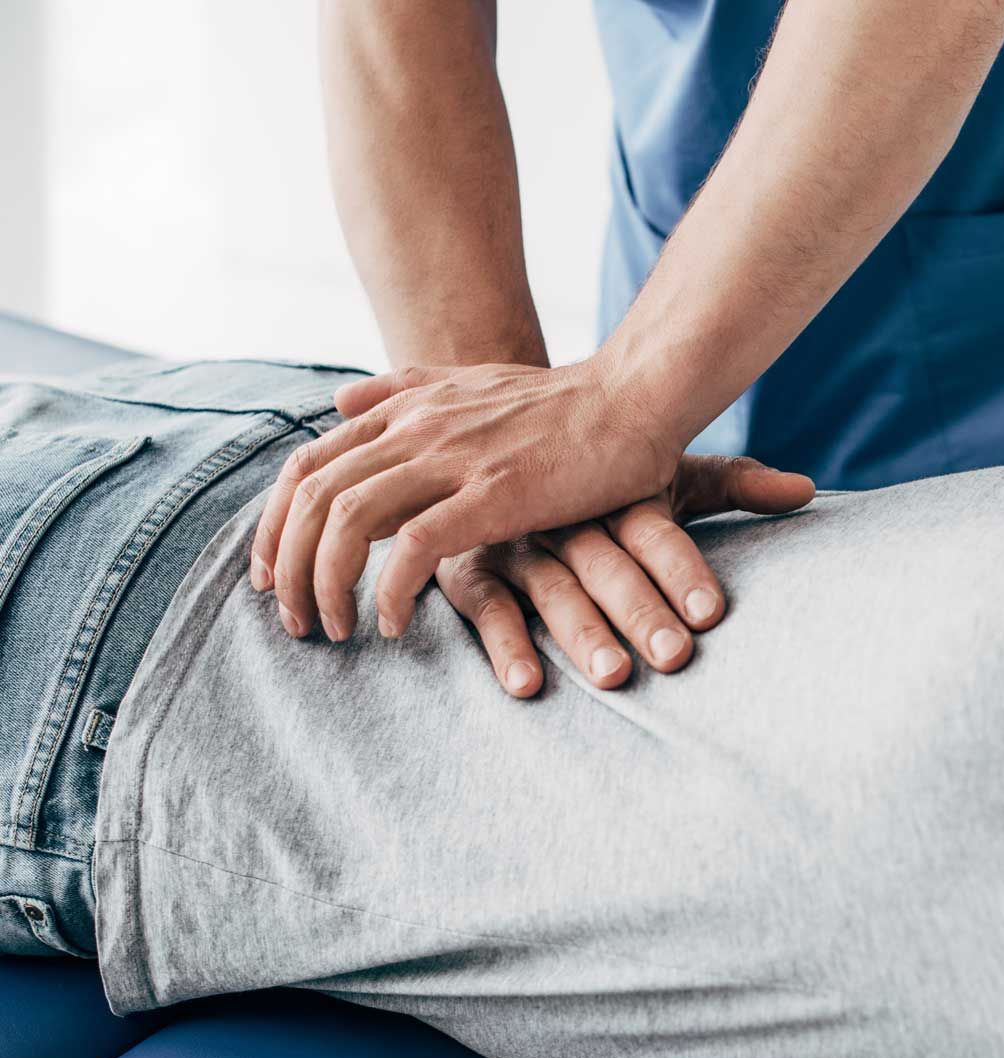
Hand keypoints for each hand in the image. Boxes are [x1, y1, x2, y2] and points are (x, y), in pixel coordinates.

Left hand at [248, 357, 688, 641]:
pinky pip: (413, 548)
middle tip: (293, 621)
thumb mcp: (469, 382)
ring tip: (333, 631)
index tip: (271, 576)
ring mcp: (453, 458)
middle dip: (287, 568)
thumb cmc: (563, 404)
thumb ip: (401, 391)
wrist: (634, 397)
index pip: (306, 467)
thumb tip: (338, 402)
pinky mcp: (494, 493)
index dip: (274, 526)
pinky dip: (390, 592)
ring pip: (347, 523)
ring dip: (326, 586)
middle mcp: (416, 428)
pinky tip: (394, 625)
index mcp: (405, 408)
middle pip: (311, 500)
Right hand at [430, 453, 813, 696]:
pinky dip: (504, 645)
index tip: (711, 612)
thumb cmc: (594, 477)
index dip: (681, 568)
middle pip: (607, 563)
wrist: (487, 443)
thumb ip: (733, 486)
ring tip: (614, 675)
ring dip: (582, 633)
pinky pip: (486, 608)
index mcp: (613, 491)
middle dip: (641, 610)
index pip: (654, 528)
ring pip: (553, 589)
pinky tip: (526, 684)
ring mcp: (516, 541)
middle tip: (674, 657)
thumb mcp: (661, 477)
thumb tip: (808, 490)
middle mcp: (565, 513)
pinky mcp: (468, 570)